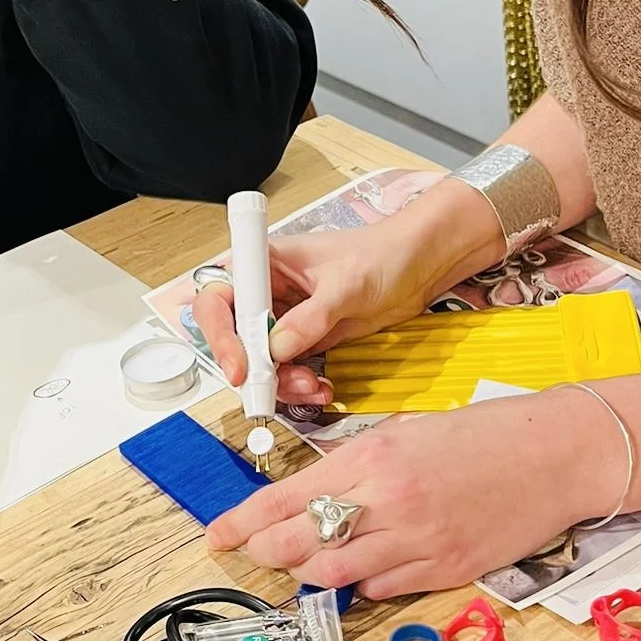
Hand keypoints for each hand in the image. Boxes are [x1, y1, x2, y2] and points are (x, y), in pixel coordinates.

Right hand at [191, 188, 498, 406]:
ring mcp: (287, 318)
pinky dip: (301, 385)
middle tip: (273, 386)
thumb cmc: (383, 253)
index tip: (240, 364)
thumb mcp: (347, 283)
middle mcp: (268, 292)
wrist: (421, 265)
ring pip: (261, 361)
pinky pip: (290, 370)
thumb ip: (312, 316)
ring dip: (281, 382)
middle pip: (235, 337)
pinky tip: (323, 386)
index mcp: (264, 263)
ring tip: (312, 385)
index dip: (219, 332)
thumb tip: (278, 347)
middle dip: (253, 367)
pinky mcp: (308, 339)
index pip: (219, 297)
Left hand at [205, 391, 610, 598]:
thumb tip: (312, 495)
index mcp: (372, 457)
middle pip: (299, 542)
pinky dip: (361, 583)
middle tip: (249, 552)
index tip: (216, 535)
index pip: (285, 498)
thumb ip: (355, 465)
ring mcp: (417, 542)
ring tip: (298, 564)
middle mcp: (388, 502)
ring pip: (335, 575)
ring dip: (308, 572)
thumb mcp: (404, 432)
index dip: (242, 522)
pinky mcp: (445, 571)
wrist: (555, 454)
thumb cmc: (482, 436)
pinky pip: (382, 588)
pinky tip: (361, 569)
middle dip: (265, 551)